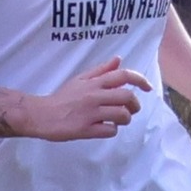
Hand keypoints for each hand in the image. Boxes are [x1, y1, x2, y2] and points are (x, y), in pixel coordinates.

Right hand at [25, 57, 151, 142]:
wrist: (42, 115)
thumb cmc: (62, 97)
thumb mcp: (80, 79)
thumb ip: (101, 70)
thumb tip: (119, 60)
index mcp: (94, 83)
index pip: (123, 75)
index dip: (140, 80)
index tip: (147, 88)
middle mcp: (94, 96)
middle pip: (127, 97)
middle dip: (134, 105)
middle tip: (131, 109)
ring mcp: (90, 113)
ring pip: (122, 115)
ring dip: (125, 119)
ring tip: (118, 120)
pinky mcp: (86, 129)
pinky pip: (110, 130)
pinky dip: (111, 130)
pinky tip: (105, 128)